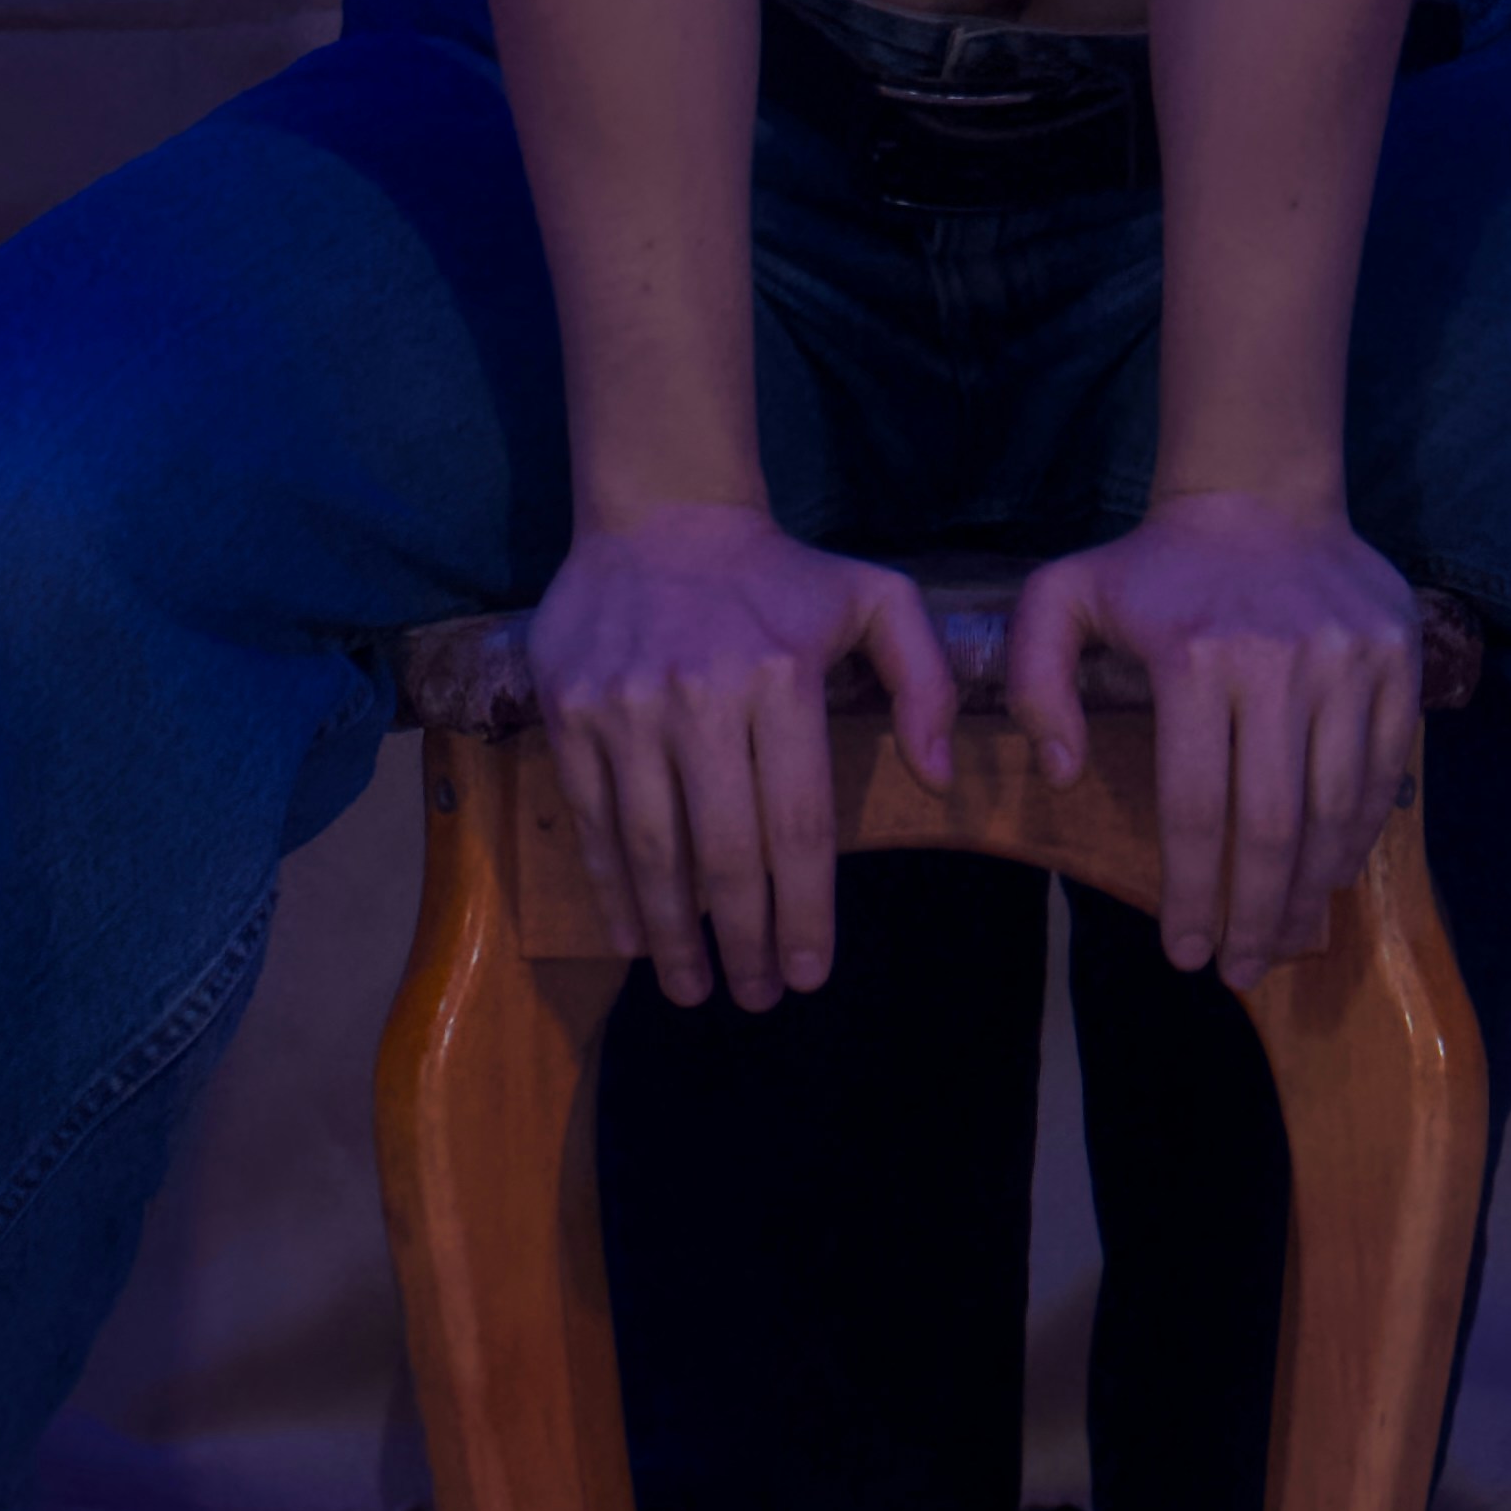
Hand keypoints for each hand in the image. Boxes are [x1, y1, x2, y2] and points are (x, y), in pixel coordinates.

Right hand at [522, 506, 956, 1009]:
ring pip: (653, 848)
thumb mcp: (876, 598)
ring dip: (673, 933)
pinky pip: (594, 817)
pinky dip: (611, 885)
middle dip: (743, 943)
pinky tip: (633, 935)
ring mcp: (627, 707)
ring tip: (693, 988)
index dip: (805, 913)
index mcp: (783, 679)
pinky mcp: (572, 711)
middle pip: (727, 853)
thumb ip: (926, 679)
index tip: (810, 974)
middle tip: (757, 998)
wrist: (659, 513)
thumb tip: (939, 776)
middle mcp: (702, 697)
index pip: (799, 825)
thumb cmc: (776, 575)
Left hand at [1002, 495, 1417, 986]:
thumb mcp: (1062, 598)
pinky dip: (1359, 832)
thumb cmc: (1153, 566)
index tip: (1182, 953)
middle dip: (1256, 915)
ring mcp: (1347, 659)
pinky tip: (1329, 872)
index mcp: (1194, 657)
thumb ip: (1034, 683)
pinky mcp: (1396, 656)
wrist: (1258, 494)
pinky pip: (1383, 767)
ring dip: (1311, 888)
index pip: (1195, 807)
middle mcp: (1279, 662)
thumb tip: (1061, 773)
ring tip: (1282, 934)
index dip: (1191, 894)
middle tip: (1240, 970)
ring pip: (1336, 806)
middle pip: (1273, 824)